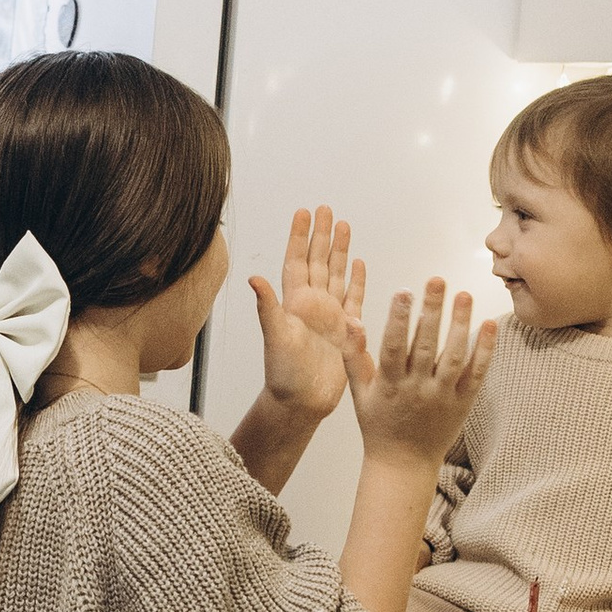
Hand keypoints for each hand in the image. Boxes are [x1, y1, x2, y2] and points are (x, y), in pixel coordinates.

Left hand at [249, 206, 364, 421]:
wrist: (301, 403)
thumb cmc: (283, 375)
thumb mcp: (274, 338)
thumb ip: (267, 307)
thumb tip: (253, 278)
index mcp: (294, 302)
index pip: (297, 260)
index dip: (300, 236)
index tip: (303, 212)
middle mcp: (311, 305)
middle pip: (318, 260)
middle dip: (322, 234)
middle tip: (326, 208)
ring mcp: (328, 316)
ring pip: (335, 274)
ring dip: (340, 251)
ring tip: (345, 225)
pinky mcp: (344, 330)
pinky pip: (353, 298)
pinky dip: (356, 280)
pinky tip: (358, 263)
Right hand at [346, 279, 495, 473]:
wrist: (403, 463)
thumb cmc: (378, 424)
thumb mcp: (358, 392)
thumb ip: (353, 354)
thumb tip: (351, 319)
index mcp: (389, 385)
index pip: (393, 346)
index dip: (398, 319)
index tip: (402, 291)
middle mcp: (417, 390)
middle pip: (426, 346)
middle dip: (431, 311)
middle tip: (437, 280)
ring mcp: (443, 397)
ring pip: (454, 357)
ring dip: (461, 325)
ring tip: (464, 295)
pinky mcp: (463, 403)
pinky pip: (477, 374)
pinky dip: (485, 350)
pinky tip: (489, 324)